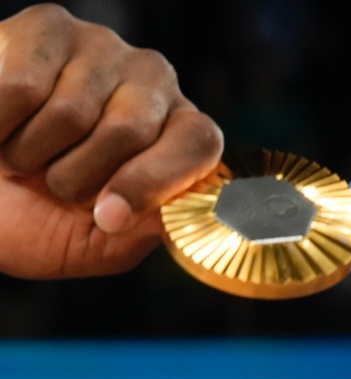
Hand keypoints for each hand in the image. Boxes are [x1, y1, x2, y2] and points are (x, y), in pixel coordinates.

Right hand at [0, 3, 221, 278]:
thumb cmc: (33, 217)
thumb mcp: (91, 245)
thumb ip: (135, 235)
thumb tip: (169, 214)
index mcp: (176, 136)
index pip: (198, 142)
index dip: (155, 180)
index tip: (108, 216)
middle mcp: (152, 83)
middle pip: (131, 130)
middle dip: (78, 176)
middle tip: (52, 183)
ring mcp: (103, 50)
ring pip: (73, 111)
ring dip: (33, 152)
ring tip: (26, 153)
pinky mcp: (49, 28)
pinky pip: (24, 86)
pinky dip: (1, 124)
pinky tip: (2, 124)